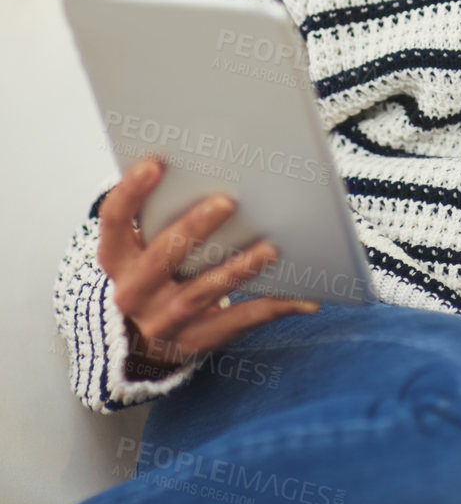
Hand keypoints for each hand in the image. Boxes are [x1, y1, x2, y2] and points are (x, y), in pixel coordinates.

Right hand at [97, 157, 320, 379]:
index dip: (130, 192)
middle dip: (193, 228)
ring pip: (200, 294)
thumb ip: (162, 208)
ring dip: (237, 270)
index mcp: (117, 257)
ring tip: (271, 248)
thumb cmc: (158, 266)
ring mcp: (161, 321)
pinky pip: (235, 324)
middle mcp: (132, 292)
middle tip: (227, 201)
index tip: (155, 163)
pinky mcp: (193, 342)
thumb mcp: (146, 241)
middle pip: (160, 259)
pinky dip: (271, 308)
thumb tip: (200, 160)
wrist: (147, 336)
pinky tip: (303, 297)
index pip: (114, 221)